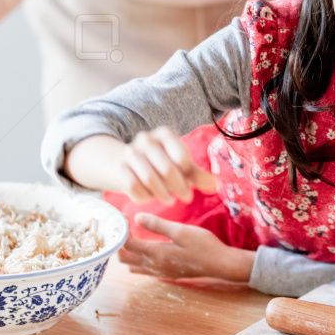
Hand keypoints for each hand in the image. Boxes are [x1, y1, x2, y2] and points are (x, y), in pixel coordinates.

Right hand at [65, 128, 219, 205]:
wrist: (124, 163)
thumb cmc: (161, 165)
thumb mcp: (181, 167)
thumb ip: (197, 175)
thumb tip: (215, 186)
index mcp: (165, 134)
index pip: (181, 157)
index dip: (188, 174)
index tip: (190, 184)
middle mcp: (146, 139)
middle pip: (167, 169)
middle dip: (179, 187)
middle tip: (186, 198)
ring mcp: (130, 152)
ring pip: (150, 179)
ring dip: (163, 194)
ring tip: (170, 201)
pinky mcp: (119, 168)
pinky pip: (133, 186)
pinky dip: (145, 196)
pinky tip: (151, 198)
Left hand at [118, 214, 253, 281]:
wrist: (221, 264)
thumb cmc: (203, 245)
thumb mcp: (181, 231)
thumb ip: (158, 225)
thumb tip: (136, 218)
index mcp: (155, 254)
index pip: (126, 244)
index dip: (121, 230)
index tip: (124, 216)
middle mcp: (154, 266)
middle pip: (124, 258)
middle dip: (120, 242)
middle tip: (126, 226)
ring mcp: (160, 271)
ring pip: (132, 266)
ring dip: (128, 252)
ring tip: (133, 236)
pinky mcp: (167, 273)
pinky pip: (143, 269)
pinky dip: (138, 258)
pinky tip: (147, 247)